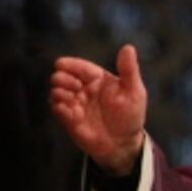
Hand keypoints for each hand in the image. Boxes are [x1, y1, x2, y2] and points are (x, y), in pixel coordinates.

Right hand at [50, 44, 146, 174]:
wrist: (123, 143)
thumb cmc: (130, 115)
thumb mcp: (134, 91)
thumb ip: (129, 70)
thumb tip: (128, 47)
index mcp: (99, 79)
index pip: (81, 67)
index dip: (71, 65)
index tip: (61, 64)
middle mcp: (84, 89)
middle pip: (64, 77)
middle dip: (63, 78)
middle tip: (74, 86)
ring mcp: (75, 103)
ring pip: (57, 91)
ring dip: (59, 91)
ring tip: (69, 96)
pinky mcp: (69, 118)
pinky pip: (57, 109)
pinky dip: (58, 106)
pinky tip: (65, 108)